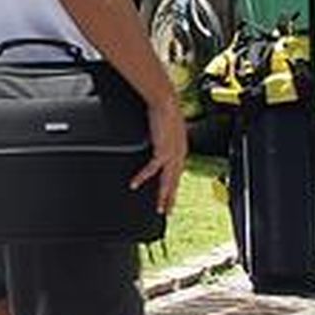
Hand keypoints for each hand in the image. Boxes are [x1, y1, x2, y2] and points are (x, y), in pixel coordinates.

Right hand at [131, 97, 186, 214]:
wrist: (166, 102)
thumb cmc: (164, 111)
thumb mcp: (165, 128)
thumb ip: (162, 137)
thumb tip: (155, 141)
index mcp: (181, 149)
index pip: (177, 173)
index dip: (173, 187)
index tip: (168, 197)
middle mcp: (180, 154)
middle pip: (175, 181)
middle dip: (171, 198)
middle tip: (166, 211)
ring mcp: (172, 153)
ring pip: (168, 180)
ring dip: (164, 195)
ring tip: (159, 207)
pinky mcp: (163, 150)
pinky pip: (152, 169)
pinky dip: (142, 177)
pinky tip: (134, 184)